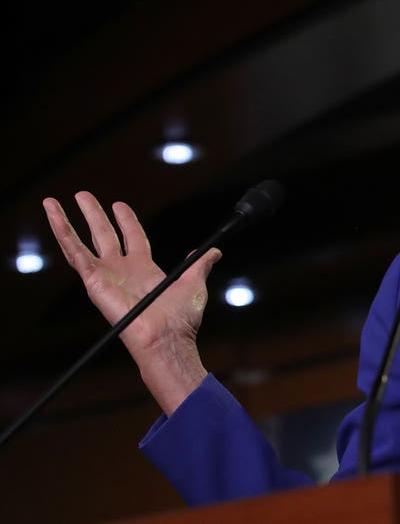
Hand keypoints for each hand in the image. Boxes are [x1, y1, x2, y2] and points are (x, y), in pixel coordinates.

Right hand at [43, 192, 218, 412]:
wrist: (167, 336)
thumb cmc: (181, 318)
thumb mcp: (194, 282)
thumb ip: (200, 264)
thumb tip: (214, 252)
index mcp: (144, 269)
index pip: (132, 237)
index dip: (126, 220)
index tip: (119, 205)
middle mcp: (121, 270)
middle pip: (104, 234)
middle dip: (93, 214)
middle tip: (83, 195)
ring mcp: (104, 275)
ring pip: (79, 242)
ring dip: (65, 222)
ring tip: (52, 202)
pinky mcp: (93, 281)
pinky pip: (74, 254)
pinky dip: (62, 234)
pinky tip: (54, 217)